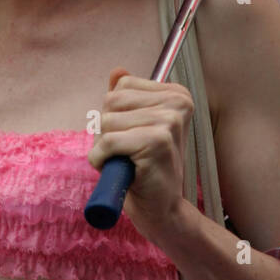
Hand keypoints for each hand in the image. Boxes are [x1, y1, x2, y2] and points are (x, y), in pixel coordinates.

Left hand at [87, 67, 193, 242]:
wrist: (161, 209)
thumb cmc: (146, 167)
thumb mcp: (137, 126)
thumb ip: (128, 96)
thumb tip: (117, 70)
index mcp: (177, 94)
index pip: (122, 84)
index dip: (115, 113)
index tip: (132, 134)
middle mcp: (178, 103)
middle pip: (112, 100)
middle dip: (107, 128)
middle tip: (128, 152)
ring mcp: (169, 121)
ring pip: (106, 121)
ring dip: (104, 146)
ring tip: (127, 161)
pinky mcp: (157, 142)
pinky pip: (107, 142)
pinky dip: (101, 159)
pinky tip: (119, 171)